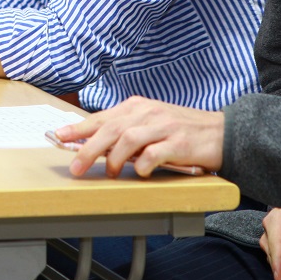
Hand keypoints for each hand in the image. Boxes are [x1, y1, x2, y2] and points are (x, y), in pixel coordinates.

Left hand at [54, 96, 223, 177]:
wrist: (221, 132)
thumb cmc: (181, 130)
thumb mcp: (151, 123)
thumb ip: (126, 130)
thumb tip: (94, 145)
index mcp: (138, 106)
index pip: (102, 117)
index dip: (79, 128)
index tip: (59, 136)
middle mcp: (149, 112)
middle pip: (110, 129)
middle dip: (89, 148)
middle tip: (76, 167)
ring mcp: (164, 126)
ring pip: (128, 139)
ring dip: (115, 159)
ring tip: (112, 173)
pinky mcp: (179, 142)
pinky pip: (154, 154)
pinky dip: (144, 165)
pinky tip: (142, 172)